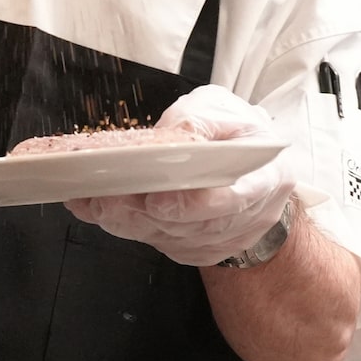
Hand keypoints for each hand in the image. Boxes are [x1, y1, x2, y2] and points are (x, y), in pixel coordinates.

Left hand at [69, 86, 309, 269]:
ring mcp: (224, 240)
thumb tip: (166, 138)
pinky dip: (127, 227)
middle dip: (148, 215)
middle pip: (195, 227)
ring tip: (95, 201)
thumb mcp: (224, 110)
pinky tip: (99, 210)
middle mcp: (249, 216)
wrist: (254, 168)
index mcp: (265, 177)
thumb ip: (197, 121)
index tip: (159, 199)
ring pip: (172, 240)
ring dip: (130, 223)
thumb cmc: (236, 134)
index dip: (196, 204)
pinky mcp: (199, 250)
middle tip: (108, 199)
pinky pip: (161, 245)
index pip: (236, 199)